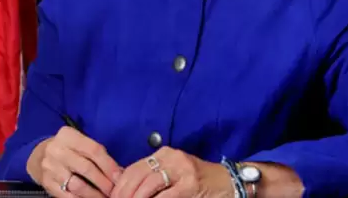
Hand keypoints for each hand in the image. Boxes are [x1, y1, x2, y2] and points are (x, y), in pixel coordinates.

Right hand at [26, 126, 122, 196]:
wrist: (40, 155)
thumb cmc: (68, 149)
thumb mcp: (80, 143)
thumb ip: (98, 154)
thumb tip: (119, 173)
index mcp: (68, 136)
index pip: (93, 150)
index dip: (109, 165)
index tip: (119, 177)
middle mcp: (57, 150)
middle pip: (86, 168)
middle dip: (104, 182)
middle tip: (114, 191)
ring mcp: (50, 168)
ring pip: (77, 185)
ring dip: (94, 195)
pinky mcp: (47, 183)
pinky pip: (67, 196)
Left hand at [111, 147, 232, 197]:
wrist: (228, 182)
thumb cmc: (197, 181)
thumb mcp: (173, 173)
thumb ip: (152, 178)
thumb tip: (123, 187)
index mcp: (164, 154)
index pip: (133, 168)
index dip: (120, 186)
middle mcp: (172, 158)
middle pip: (137, 176)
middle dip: (124, 194)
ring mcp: (182, 170)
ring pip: (148, 186)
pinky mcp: (190, 185)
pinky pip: (165, 197)